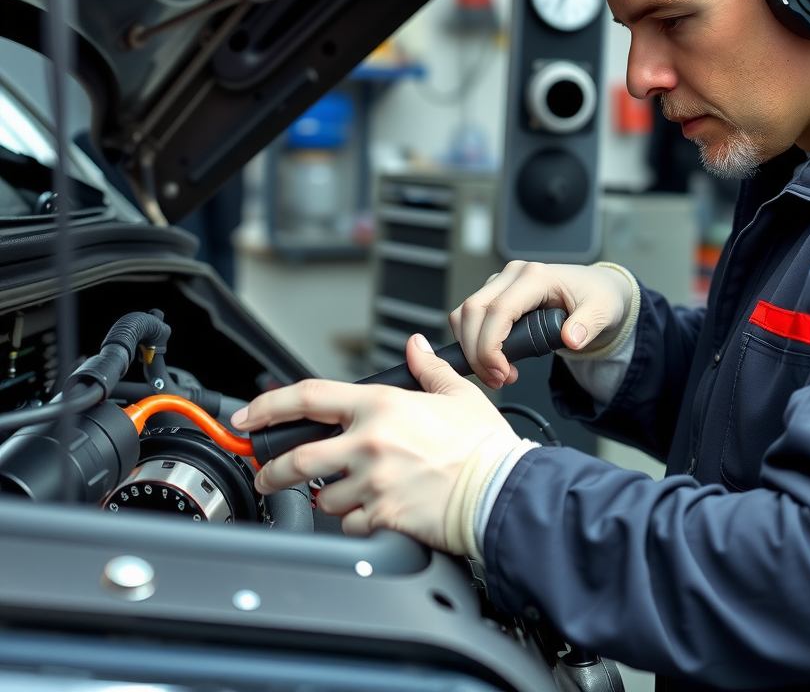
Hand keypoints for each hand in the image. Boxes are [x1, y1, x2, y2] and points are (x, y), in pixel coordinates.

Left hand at [231, 333, 517, 550]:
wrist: (501, 490)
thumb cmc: (483, 445)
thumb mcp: (458, 394)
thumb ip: (428, 368)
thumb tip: (416, 346)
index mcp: (382, 406)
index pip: (309, 397)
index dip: (268, 405)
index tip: (248, 417)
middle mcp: (369, 443)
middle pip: (297, 459)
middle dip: (273, 471)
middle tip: (269, 476)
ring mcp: (372, 483)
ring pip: (324, 497)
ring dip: (329, 497)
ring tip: (352, 492)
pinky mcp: (381, 517)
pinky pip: (349, 524)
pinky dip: (355, 520)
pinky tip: (375, 511)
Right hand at [450, 261, 634, 388]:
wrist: (596, 289)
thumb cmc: (597, 296)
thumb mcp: (602, 311)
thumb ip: (588, 325)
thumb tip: (571, 339)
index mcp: (535, 277)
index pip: (498, 310)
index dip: (491, 345)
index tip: (501, 373)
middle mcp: (512, 275)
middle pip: (472, 311)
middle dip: (476, 352)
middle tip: (498, 380)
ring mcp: (500, 283)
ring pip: (464, 315)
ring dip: (472, 349)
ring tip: (499, 374)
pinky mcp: (495, 295)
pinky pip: (470, 318)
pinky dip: (474, 343)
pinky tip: (496, 362)